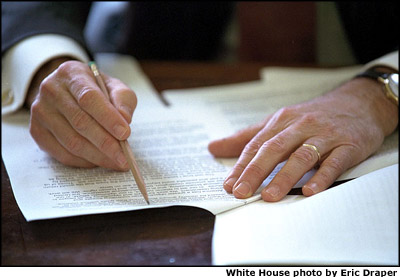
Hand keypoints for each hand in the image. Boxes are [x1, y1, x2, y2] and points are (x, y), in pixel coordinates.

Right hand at [27, 58, 136, 169]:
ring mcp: (40, 112)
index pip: (89, 98)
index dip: (108, 118)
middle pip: (80, 122)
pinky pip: (62, 153)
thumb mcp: (114, 87)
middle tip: (124, 157)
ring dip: (97, 156)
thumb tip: (125, 120)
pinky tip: (99, 161)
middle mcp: (51, 90)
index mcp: (71, 74)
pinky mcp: (37, 131)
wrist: (69, 92)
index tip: (125, 133)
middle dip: (106, 143)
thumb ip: (122, 100)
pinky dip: (84, 162)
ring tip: (116, 162)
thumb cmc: (96, 90)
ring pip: (71, 141)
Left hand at [208, 77, 397, 200]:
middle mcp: (301, 126)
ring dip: (284, 177)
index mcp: (282, 121)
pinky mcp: (348, 145)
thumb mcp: (279, 122)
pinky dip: (322, 177)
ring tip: (270, 196)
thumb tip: (213, 147)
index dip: (241, 166)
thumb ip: (247, 137)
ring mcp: (325, 136)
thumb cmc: (313, 116)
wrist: (359, 103)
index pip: (256, 145)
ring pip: (301, 156)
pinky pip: (334, 162)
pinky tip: (310, 191)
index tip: (229, 185)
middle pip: (274, 149)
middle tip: (241, 193)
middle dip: (255, 172)